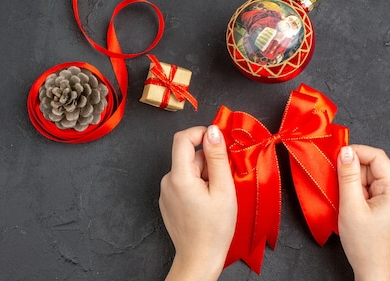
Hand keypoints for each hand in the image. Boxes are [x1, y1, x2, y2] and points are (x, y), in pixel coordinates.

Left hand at [159, 125, 236, 280]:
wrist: (199, 259)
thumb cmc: (214, 230)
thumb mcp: (223, 189)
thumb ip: (217, 157)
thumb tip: (213, 131)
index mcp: (179, 176)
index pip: (182, 138)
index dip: (201, 133)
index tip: (218, 140)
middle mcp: (167, 181)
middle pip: (188, 156)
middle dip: (208, 162)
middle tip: (222, 182)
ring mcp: (165, 192)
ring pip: (188, 169)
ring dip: (204, 175)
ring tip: (215, 197)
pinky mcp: (168, 201)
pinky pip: (183, 182)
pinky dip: (197, 186)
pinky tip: (206, 204)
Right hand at [337, 144, 389, 280]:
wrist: (372, 268)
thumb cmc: (365, 243)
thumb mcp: (351, 205)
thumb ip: (347, 176)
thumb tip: (345, 151)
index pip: (376, 156)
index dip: (355, 152)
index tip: (336, 156)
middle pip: (370, 165)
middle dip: (350, 170)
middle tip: (335, 181)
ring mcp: (387, 197)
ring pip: (364, 176)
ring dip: (348, 181)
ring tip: (341, 197)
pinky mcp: (379, 204)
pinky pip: (363, 187)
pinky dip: (350, 190)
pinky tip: (345, 201)